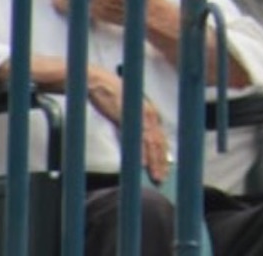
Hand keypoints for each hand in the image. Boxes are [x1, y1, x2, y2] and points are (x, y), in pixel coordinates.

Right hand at [84, 65, 173, 183]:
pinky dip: (142, 152)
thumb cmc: (111, 96)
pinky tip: (143, 164)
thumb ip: (133, 127)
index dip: (163, 156)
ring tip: (156, 176)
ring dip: (154, 162)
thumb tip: (137, 144)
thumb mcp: (126, 113)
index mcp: (151, 113)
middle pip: (159, 143)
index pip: (161, 139)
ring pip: (151, 143)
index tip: (163, 171)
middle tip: (161, 180)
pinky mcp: (129, 116)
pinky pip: (137, 138)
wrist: (98, 82)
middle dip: (161, 163)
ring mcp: (140, 115)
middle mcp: (150, 113)